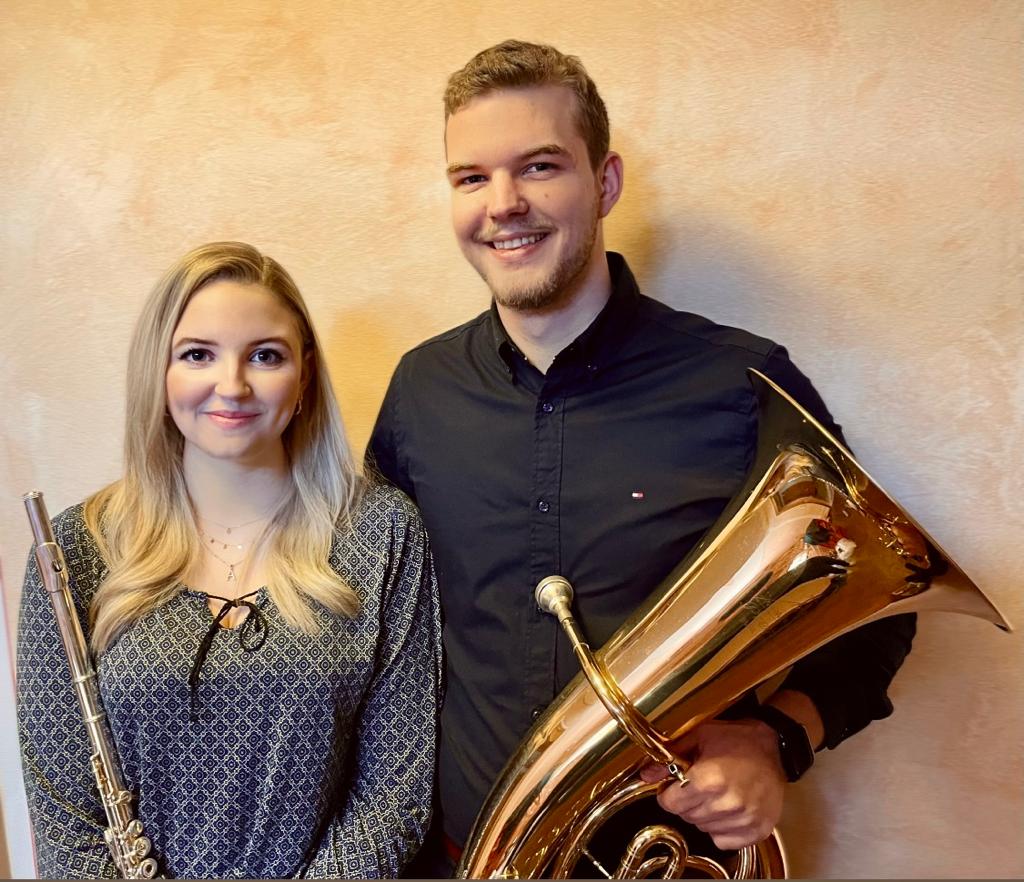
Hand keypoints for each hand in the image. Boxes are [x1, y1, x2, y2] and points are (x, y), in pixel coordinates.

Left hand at [639, 718, 785, 850]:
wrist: (773, 747)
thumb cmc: (736, 740)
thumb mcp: (699, 737)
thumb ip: (670, 755)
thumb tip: (646, 775)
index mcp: (709, 780)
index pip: (670, 804)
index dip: (668, 793)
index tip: (675, 785)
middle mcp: (727, 804)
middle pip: (685, 816)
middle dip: (686, 801)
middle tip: (699, 785)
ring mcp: (744, 819)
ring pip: (703, 828)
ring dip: (703, 814)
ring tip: (717, 793)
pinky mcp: (757, 830)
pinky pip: (723, 841)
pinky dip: (721, 829)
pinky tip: (727, 809)